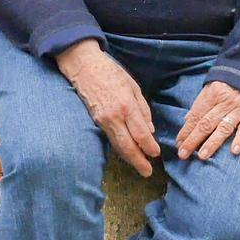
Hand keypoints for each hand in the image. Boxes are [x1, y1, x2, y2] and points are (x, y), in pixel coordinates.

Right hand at [56, 40, 159, 176]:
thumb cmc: (111, 72)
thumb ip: (143, 109)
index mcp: (127, 105)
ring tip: (139, 166)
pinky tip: (126, 152)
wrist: (84, 66)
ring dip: (129, 158)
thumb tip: (150, 129)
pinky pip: (109, 138)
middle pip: (128, 146)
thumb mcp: (133, 86)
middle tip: (147, 173)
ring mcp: (103, 120)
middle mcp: (114, 116)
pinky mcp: (95, 120)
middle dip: (139, 161)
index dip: (149, 147)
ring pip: (117, 145)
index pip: (141, 133)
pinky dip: (119, 147)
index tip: (155, 154)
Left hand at [175, 80, 239, 160]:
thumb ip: (200, 104)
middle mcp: (224, 103)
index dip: (186, 130)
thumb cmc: (227, 83)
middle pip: (206, 124)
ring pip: (223, 128)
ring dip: (212, 143)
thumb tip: (187, 121)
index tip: (178, 143)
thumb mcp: (210, 88)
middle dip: (193, 140)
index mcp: (212, 95)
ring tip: (202, 156)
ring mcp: (238, 110)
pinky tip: (234, 151)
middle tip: (183, 154)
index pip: (196, 115)